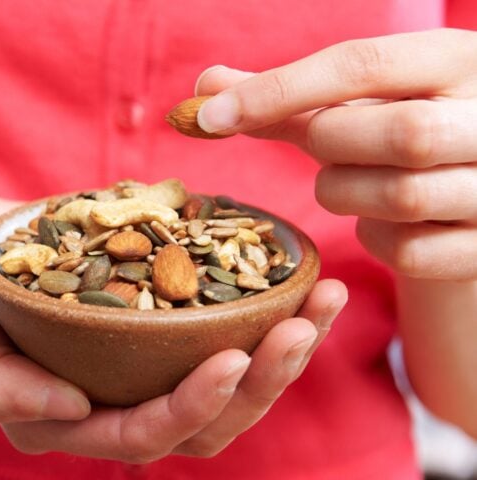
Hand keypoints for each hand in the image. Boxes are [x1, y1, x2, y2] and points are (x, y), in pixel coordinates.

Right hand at [0, 197, 346, 461]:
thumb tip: (68, 410)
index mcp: (67, 420)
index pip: (142, 435)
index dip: (191, 407)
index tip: (232, 357)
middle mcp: (116, 406)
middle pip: (206, 424)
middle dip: (260, 384)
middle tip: (299, 327)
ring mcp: (145, 371)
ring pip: (231, 388)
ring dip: (283, 353)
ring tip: (323, 301)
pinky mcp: (164, 333)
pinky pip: (226, 338)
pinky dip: (271, 315)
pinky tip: (306, 282)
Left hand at [195, 28, 476, 280]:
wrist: (471, 188)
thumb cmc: (397, 133)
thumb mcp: (356, 103)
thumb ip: (286, 96)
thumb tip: (203, 88)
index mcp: (458, 60)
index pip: (362, 64)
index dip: (277, 90)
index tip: (209, 116)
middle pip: (398, 132)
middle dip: (331, 144)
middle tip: (321, 145)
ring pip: (401, 196)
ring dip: (345, 192)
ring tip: (350, 180)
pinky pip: (409, 251)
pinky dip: (373, 239)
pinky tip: (377, 220)